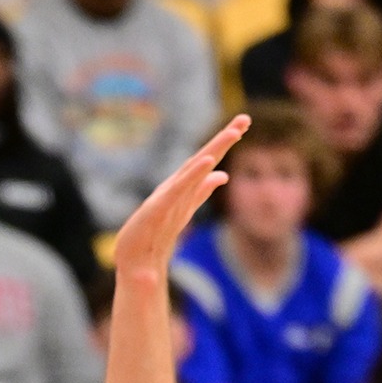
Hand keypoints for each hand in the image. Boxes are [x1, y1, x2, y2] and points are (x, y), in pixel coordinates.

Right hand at [112, 116, 249, 276]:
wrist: (136, 263)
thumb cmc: (153, 236)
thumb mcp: (183, 208)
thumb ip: (202, 190)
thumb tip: (222, 175)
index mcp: (185, 190)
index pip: (208, 162)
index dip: (225, 142)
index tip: (243, 124)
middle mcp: (178, 190)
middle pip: (204, 159)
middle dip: (224, 138)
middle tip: (245, 118)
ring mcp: (168, 199)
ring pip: (194, 169)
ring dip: (214, 150)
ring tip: (233, 133)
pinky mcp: (158, 210)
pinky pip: (180, 190)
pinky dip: (193, 175)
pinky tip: (208, 162)